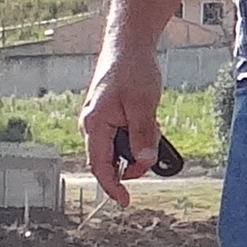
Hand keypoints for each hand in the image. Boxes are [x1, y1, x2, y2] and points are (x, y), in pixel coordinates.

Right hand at [80, 46, 165, 208]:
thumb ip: (143, 135)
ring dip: (138, 144)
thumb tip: (143, 162)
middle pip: (111, 159)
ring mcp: (99, 120)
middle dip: (134, 160)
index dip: (113, 187)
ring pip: (118, 148)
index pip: (100, 166)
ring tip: (152, 122)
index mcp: (94, 124)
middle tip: (155, 145)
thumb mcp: (144, 104)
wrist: (128, 44)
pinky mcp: (108, 115)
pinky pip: (121, 136)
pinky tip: (148, 118)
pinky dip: (138, 134)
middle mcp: (91, 125)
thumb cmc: (132, 70)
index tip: (126, 202)